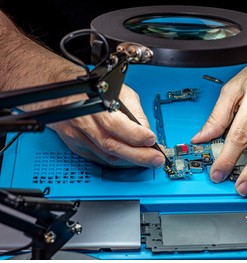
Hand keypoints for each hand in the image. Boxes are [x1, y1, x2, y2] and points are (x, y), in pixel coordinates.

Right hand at [49, 84, 165, 167]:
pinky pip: (99, 158)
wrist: (61, 92)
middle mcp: (84, 121)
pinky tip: (129, 160)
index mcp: (94, 104)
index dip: (136, 135)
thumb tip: (147, 132)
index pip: (116, 124)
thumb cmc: (93, 88)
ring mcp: (78, 135)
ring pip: (106, 155)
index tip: (151, 140)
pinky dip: (116, 160)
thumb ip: (134, 112)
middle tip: (156, 159)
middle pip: (112, 145)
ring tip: (148, 160)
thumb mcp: (119, 91)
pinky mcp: (75, 145)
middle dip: (138, 155)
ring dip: (130, 160)